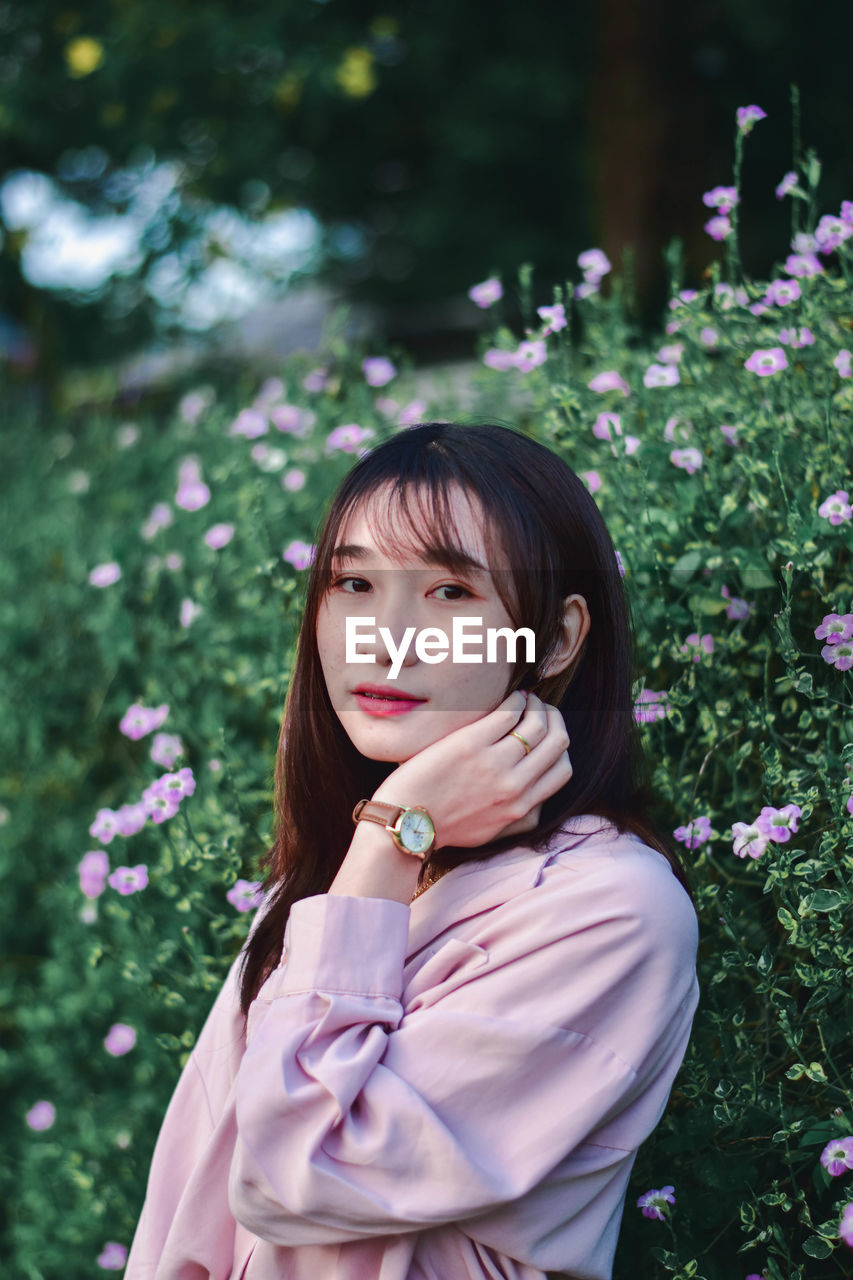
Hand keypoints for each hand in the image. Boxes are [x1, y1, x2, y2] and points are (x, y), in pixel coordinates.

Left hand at [371, 691, 571, 849]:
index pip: (562, 770)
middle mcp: (514, 786)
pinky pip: (508, 713)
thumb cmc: (444, 825)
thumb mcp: (491, 831)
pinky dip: (516, 700)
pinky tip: (510, 697)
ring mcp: (494, 764)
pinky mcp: (471, 744)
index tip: (549, 732)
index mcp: (521, 807)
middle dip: (554, 719)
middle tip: (541, 708)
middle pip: (557, 742)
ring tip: (525, 698)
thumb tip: (537, 802)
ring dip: (536, 704)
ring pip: (538, 724)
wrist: (408, 822)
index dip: (559, 745)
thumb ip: (517, 817)